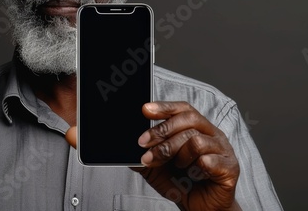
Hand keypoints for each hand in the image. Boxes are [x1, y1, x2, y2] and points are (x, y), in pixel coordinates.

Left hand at [64, 101, 241, 210]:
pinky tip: (193, 171)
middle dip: (162, 131)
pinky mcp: (230, 168)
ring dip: (176, 153)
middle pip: (187, 120)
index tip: (143, 109)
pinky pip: (213, 160)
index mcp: (193, 127)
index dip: (163, 107)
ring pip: (196, 140)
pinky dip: (200, 165)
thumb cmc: (178, 181)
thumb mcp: (148, 164)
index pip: (180, 108)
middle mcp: (209, 133)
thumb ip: (125, 150)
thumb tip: (77, 135)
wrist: (201, 208)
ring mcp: (222, 149)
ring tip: (171, 166)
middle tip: (143, 144)